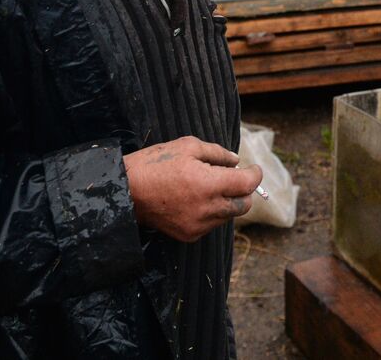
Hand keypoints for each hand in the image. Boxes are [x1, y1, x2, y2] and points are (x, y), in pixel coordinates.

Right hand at [122, 137, 262, 242]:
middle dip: (243, 190)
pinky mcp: (188, 235)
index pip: (247, 184)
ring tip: (207, 187)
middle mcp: (207, 209)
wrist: (126, 191)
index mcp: (208, 184)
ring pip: (227, 216)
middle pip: (243, 205)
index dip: (255, 174)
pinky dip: (211, 212)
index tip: (253, 168)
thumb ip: (217, 153)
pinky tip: (194, 200)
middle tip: (232, 178)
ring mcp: (198, 225)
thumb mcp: (187, 146)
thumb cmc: (154, 164)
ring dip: (226, 202)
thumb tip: (236, 161)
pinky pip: (211, 224)